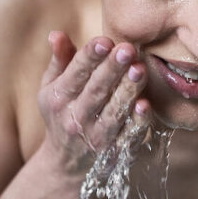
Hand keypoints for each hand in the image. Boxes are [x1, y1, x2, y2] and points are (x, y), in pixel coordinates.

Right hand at [36, 31, 153, 179]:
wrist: (65, 165)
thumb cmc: (62, 115)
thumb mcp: (52, 88)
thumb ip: (59, 60)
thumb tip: (56, 33)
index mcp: (60, 98)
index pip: (75, 73)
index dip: (90, 56)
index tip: (104, 40)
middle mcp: (76, 119)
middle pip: (96, 91)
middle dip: (112, 69)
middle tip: (127, 49)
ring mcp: (96, 138)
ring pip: (113, 112)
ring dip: (127, 91)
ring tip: (139, 70)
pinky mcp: (114, 152)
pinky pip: (127, 136)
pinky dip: (137, 123)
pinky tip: (146, 106)